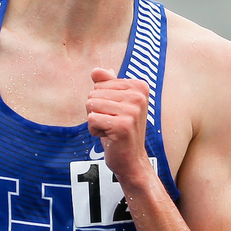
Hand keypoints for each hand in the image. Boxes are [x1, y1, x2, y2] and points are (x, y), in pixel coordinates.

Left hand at [86, 67, 151, 183]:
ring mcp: (132, 111)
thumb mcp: (115, 103)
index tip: (115, 113)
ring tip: (110, 129)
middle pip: (94, 93)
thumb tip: (96, 71)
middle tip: (112, 123)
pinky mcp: (123, 126)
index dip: (101, 100)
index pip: (100, 82)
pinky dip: (94, 131)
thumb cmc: (120, 130)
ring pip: (91, 105)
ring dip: (95, 121)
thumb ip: (107, 84)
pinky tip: (109, 137)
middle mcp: (139, 96)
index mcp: (139, 86)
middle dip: (96, 111)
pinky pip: (92, 119)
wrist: (132, 160)